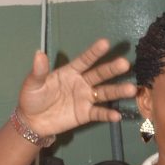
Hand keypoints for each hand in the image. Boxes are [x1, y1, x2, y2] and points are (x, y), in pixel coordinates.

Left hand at [17, 38, 134, 141]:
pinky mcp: (85, 114)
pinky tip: (117, 115)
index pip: (84, 60)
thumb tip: (39, 53)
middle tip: (125, 63)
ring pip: (104, 93)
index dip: (94, 52)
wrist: (32, 121)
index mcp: (70, 72)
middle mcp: (81, 82)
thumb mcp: (33, 84)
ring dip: (117, 91)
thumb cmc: (32, 98)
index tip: (105, 42)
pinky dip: (108, 114)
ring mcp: (85, 98)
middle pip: (99, 74)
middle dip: (112, 69)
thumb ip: (39, 71)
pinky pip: (99, 113)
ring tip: (131, 89)